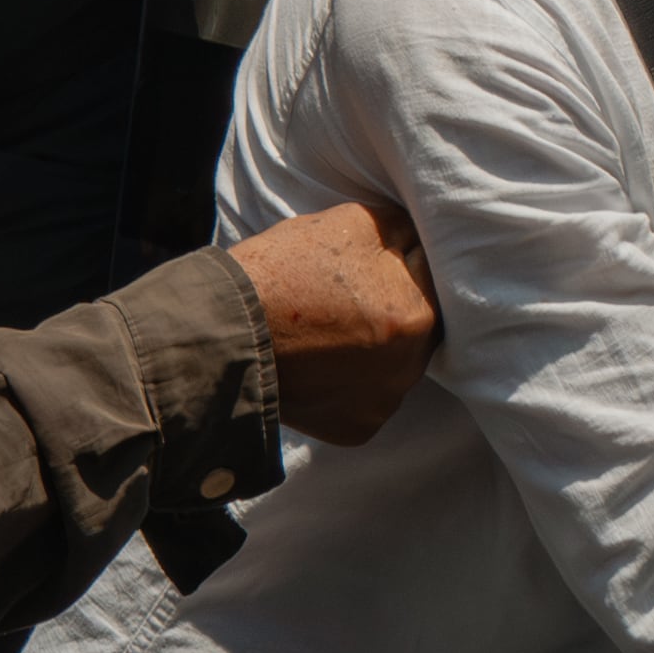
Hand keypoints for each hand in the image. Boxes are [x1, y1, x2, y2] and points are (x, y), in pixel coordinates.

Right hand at [230, 199, 437, 443]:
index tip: (364, 264)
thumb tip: (422, 240)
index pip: (428, 274)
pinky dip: (351, 383)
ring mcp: (383, 403)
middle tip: (343, 299)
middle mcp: (410, 368)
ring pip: (395, 365)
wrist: (224, 332)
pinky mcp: (357, 429)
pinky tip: (321, 363)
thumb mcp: (351, 223)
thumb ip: (401, 231)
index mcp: (418, 314)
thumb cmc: (285, 270)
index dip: (398, 261)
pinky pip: (368, 398)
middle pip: (417, 326)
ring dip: (375, 349)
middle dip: (391, 308)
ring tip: (328, 330)